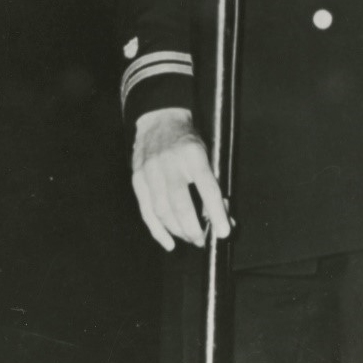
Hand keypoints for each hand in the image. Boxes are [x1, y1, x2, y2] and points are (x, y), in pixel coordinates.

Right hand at [131, 107, 230, 250]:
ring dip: (178, 231)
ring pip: (162, 211)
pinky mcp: (138, 179)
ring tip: (190, 238)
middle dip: (193, 229)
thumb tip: (224, 217)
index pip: (207, 187)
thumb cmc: (188, 141)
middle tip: (202, 240)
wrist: (159, 121)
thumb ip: (214, 184)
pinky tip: (170, 242)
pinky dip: (158, 231)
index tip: (224, 231)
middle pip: (181, 205)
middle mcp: (170, 162)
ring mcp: (150, 171)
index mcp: (192, 153)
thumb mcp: (207, 154)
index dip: (216, 212)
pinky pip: (147, 212)